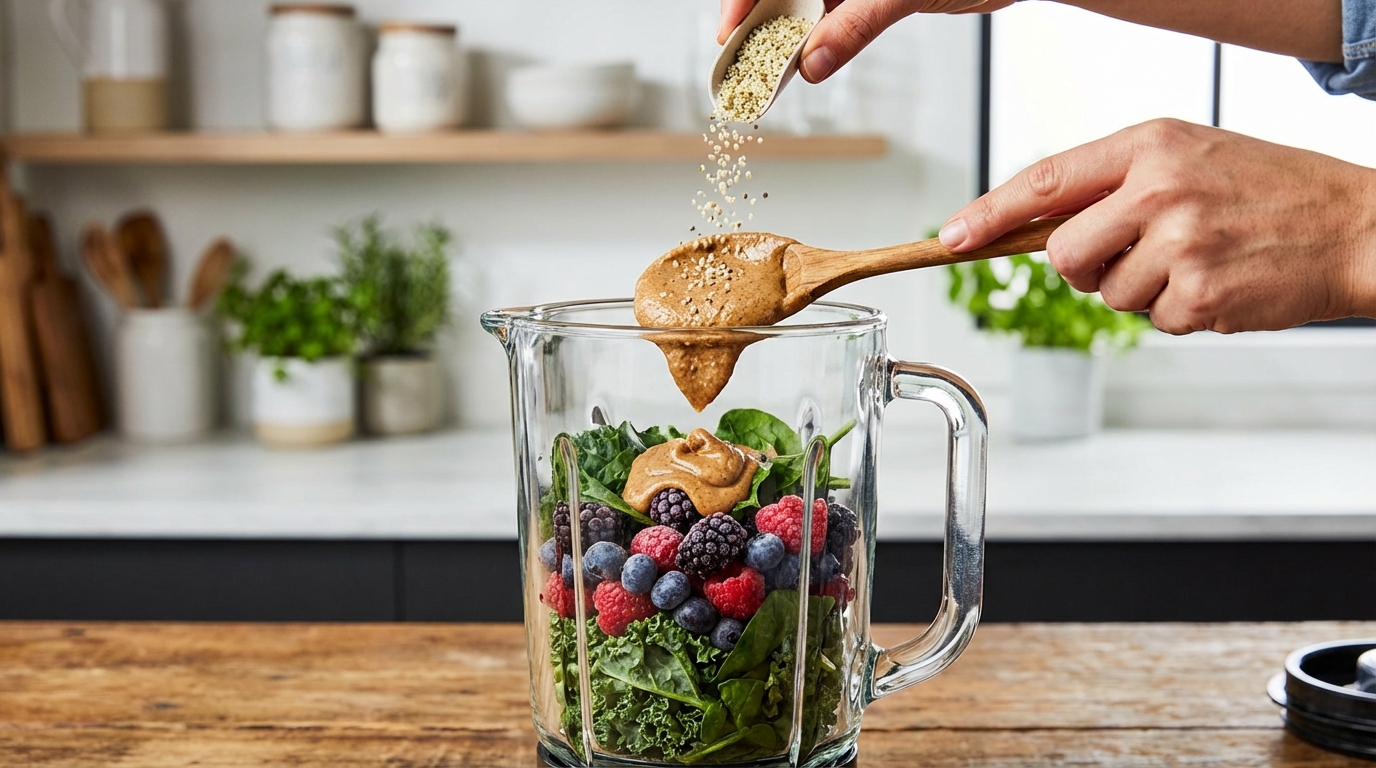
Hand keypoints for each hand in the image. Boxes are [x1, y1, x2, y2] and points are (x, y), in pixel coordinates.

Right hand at [717, 0, 1015, 82]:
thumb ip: (855, 25)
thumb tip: (813, 61)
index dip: (744, 0)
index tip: (730, 33)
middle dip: (760, 24)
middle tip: (741, 64)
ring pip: (805, 5)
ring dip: (786, 38)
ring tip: (767, 71)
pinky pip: (830, 15)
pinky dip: (816, 40)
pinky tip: (804, 62)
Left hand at [939, 119, 1375, 334]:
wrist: (1356, 225)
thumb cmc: (1268, 191)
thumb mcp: (1188, 158)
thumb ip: (1114, 184)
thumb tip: (1032, 226)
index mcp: (1150, 145)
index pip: (1044, 180)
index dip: (989, 213)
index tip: (950, 237)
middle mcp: (1159, 189)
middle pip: (1062, 252)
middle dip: (1087, 266)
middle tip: (1139, 253)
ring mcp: (1179, 243)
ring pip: (1105, 294)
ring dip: (1140, 291)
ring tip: (1196, 261)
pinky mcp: (1198, 294)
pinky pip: (1151, 321)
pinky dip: (1178, 313)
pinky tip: (1219, 283)